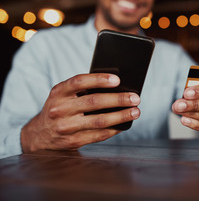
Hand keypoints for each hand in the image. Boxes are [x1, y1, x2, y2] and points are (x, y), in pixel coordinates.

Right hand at [21, 73, 140, 152]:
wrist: (40, 134)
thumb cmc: (61, 108)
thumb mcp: (64, 95)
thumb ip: (84, 90)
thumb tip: (117, 88)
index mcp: (58, 92)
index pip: (79, 82)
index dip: (99, 80)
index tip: (117, 79)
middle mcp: (60, 109)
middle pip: (94, 102)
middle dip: (118, 99)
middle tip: (135, 98)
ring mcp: (66, 127)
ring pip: (99, 121)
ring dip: (121, 116)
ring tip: (135, 112)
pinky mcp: (72, 141)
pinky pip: (98, 135)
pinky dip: (114, 129)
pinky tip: (124, 124)